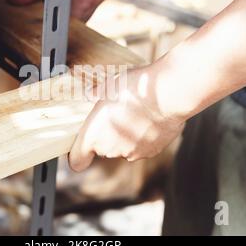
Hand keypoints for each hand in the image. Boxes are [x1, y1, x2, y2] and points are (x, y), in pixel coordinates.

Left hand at [68, 67, 184, 171]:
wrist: (168, 94)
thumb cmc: (133, 89)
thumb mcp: (107, 85)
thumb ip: (95, 94)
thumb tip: (90, 93)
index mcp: (93, 137)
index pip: (76, 160)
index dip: (78, 154)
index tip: (82, 145)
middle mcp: (110, 150)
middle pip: (102, 149)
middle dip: (106, 135)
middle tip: (114, 114)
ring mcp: (132, 153)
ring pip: (123, 147)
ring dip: (126, 136)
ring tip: (134, 114)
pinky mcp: (151, 152)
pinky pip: (141, 147)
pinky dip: (143, 136)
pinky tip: (149, 119)